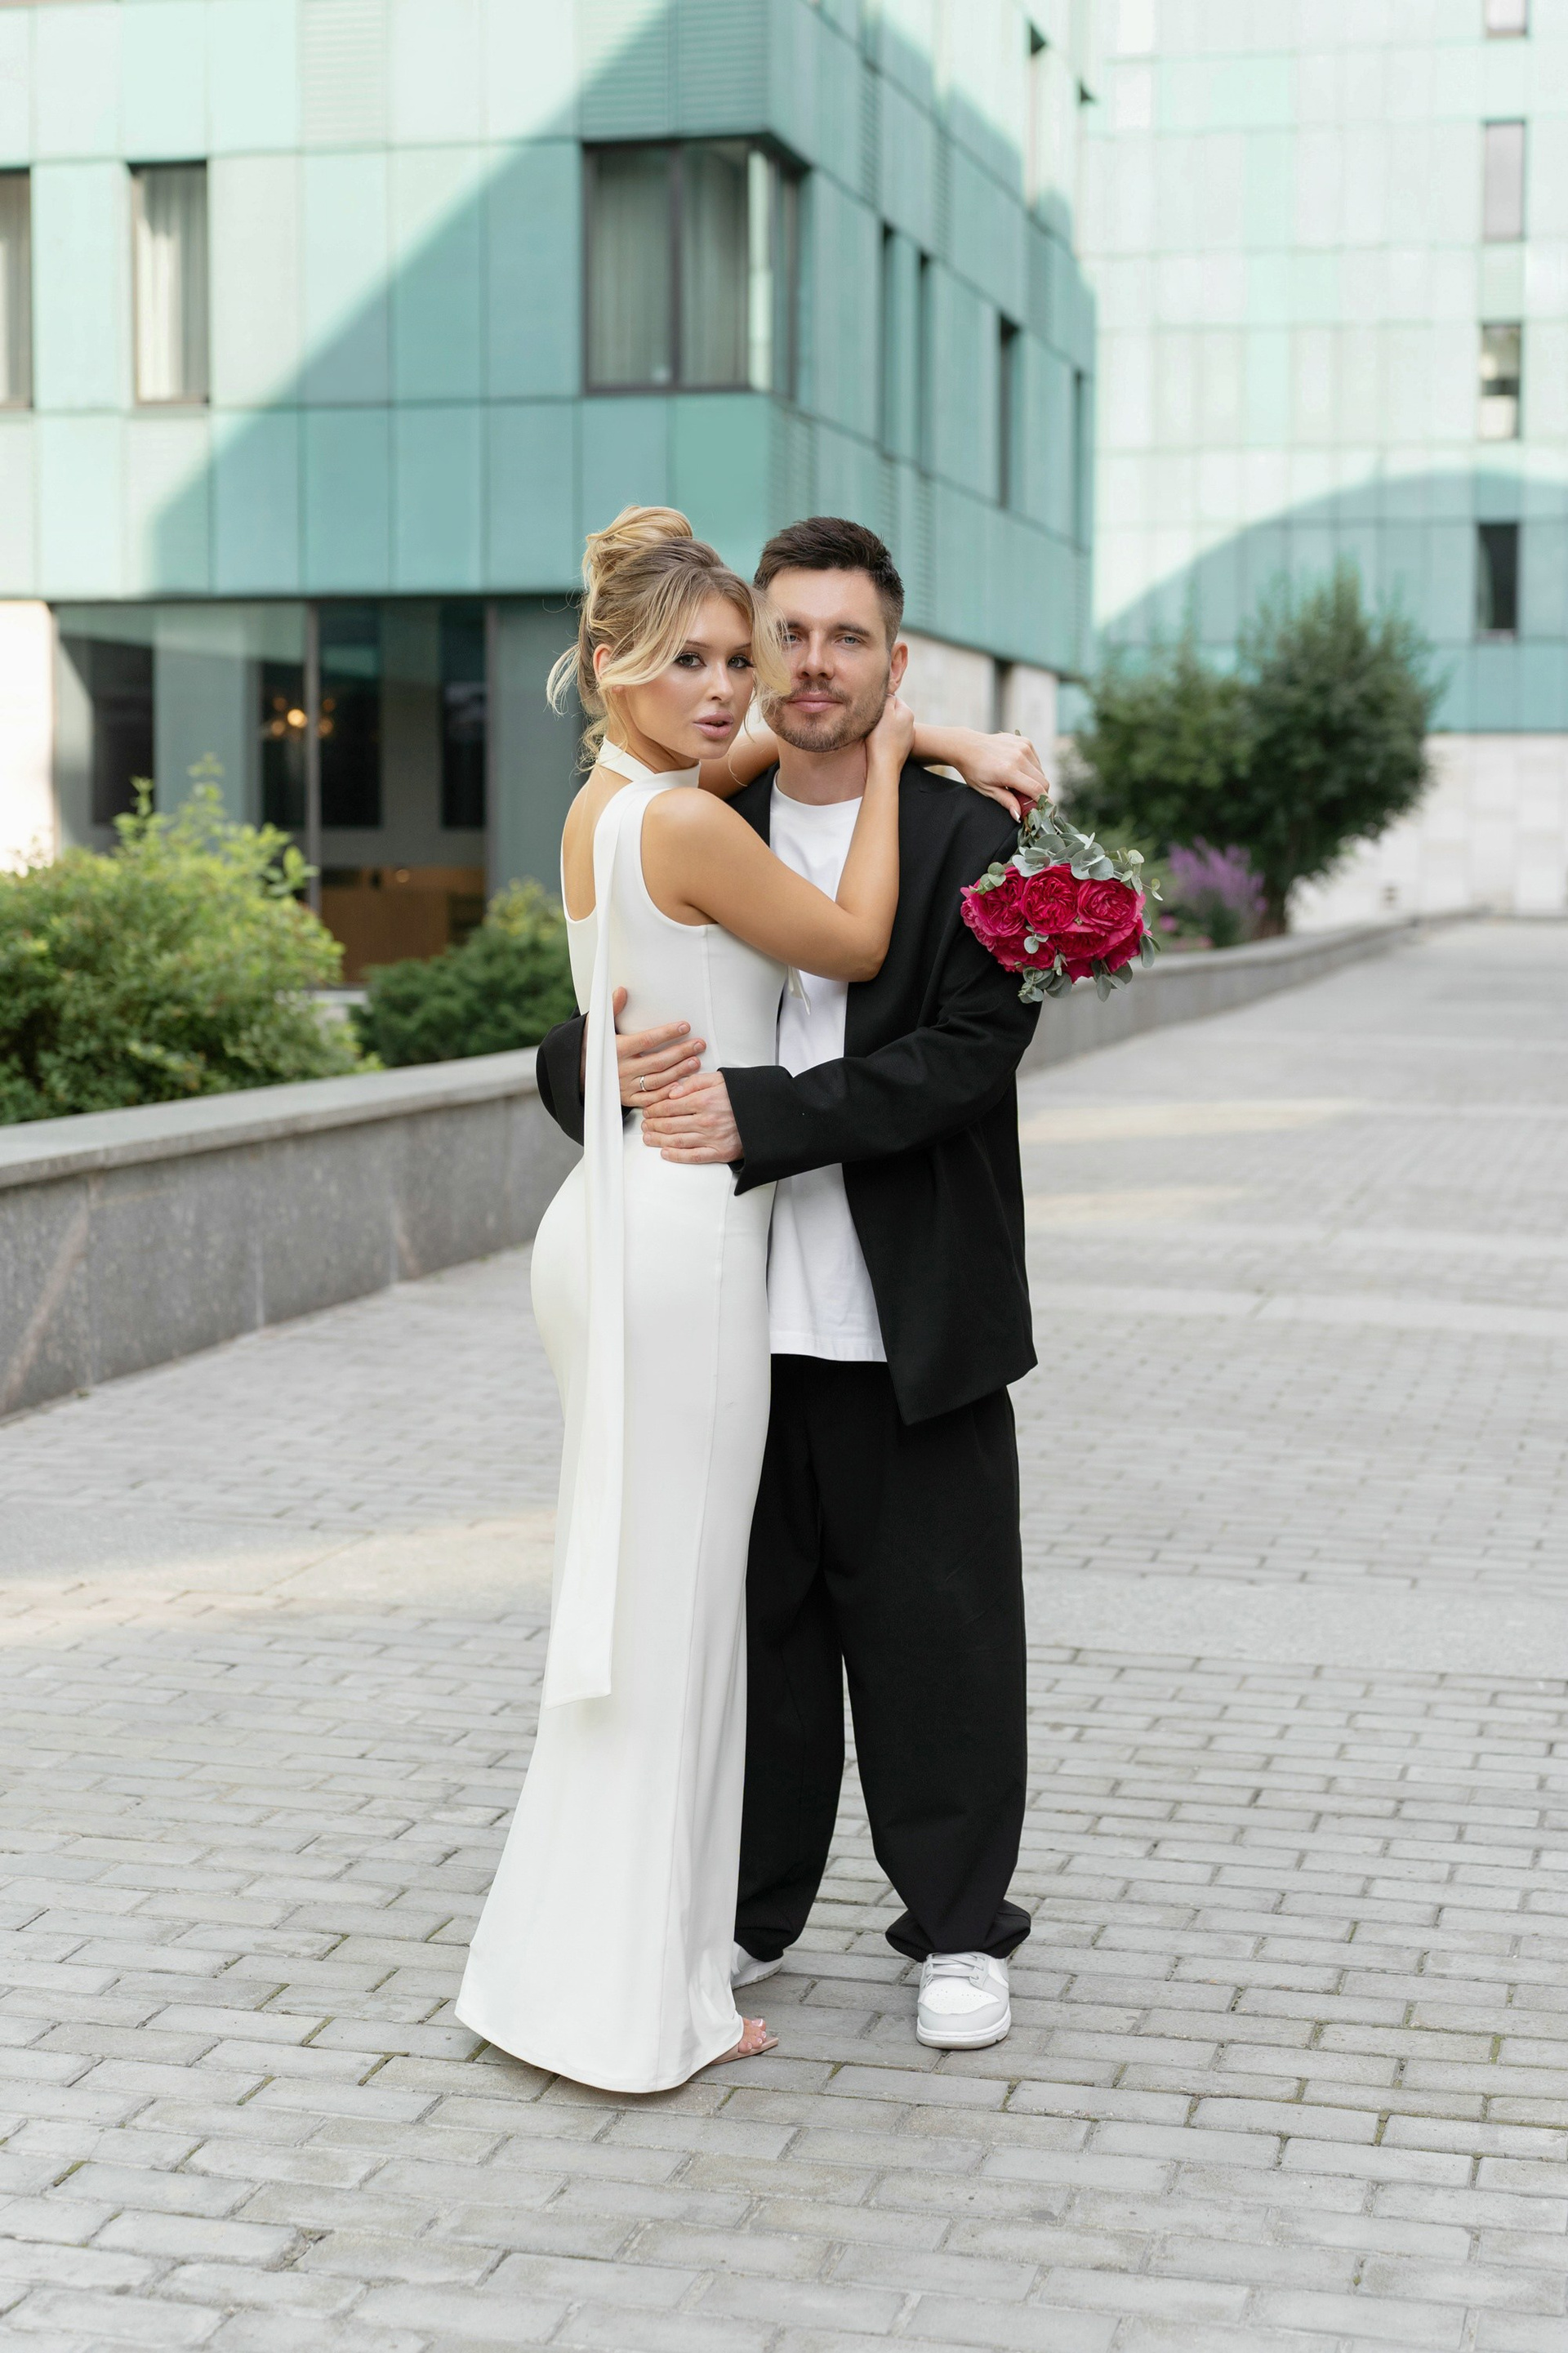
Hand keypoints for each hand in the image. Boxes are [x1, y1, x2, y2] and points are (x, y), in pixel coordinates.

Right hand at [582, 988, 707, 1106]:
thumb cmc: (591, 1047)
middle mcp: (622, 1069)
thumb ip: (612, 1009)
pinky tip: (682, 1085)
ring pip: (658, 1081)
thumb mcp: (597, 1026)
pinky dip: (667, 1094)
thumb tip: (622, 990)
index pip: (647, 1040)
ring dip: (679, 1071)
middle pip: (658, 1061)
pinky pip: (651, 1099)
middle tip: (699, 1044)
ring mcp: (626, 1086)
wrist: (577, 1073)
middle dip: (681, 1052)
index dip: (667, 1033)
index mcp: (616, 1050)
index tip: (684, 1026)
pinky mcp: (628, 1099)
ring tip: (695, 1061)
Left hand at [639, 1071, 742, 1163]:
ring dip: (658, 1139)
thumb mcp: (720, 1079)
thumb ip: (694, 1083)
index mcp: (704, 1101)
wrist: (769, 1113)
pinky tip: (666, 1153)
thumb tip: (672, 1092)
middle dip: (653, 1124)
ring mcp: (712, 1138)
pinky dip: (676, 1156)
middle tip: (645, 1123)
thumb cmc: (745, 1095)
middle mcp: (706, 1121)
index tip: (648, 1110)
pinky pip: (693, 1156)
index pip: (670, 1106)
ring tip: (648, 1137)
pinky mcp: (720, 1152)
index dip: (654, 1109)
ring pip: (677, 1140)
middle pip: (670, 1124)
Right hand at [866, 692, 914, 774]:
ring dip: (884, 728)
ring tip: (876, 735)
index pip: (893, 699)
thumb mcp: (883, 713)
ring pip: (893, 726)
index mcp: (908, 712)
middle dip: (883, 716)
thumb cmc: (881, 739)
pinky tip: (880, 745)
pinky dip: (887, 739)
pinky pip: (893, 738)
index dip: (880, 704)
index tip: (873, 712)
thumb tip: (889, 694)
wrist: (884, 766)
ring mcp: (908, 738)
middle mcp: (911, 724)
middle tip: (873, 724)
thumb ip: (887, 699)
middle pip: (893, 713)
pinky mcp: (903, 749)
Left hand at [919, 726, 1051, 818]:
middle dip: (1039, 793)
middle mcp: (1019, 756)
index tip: (1047, 811)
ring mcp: (1023, 746)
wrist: (967, 746)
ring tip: (1019, 784)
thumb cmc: (974, 770)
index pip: (1036, 789)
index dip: (1044, 802)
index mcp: (1009, 771)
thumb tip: (1019, 815)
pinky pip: (1036, 760)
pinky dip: (1032, 769)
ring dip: (1035, 781)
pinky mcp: (1024, 741)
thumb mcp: (986, 790)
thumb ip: (1005, 801)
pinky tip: (1019, 771)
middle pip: (1042, 781)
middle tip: (1027, 800)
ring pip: (1041, 771)